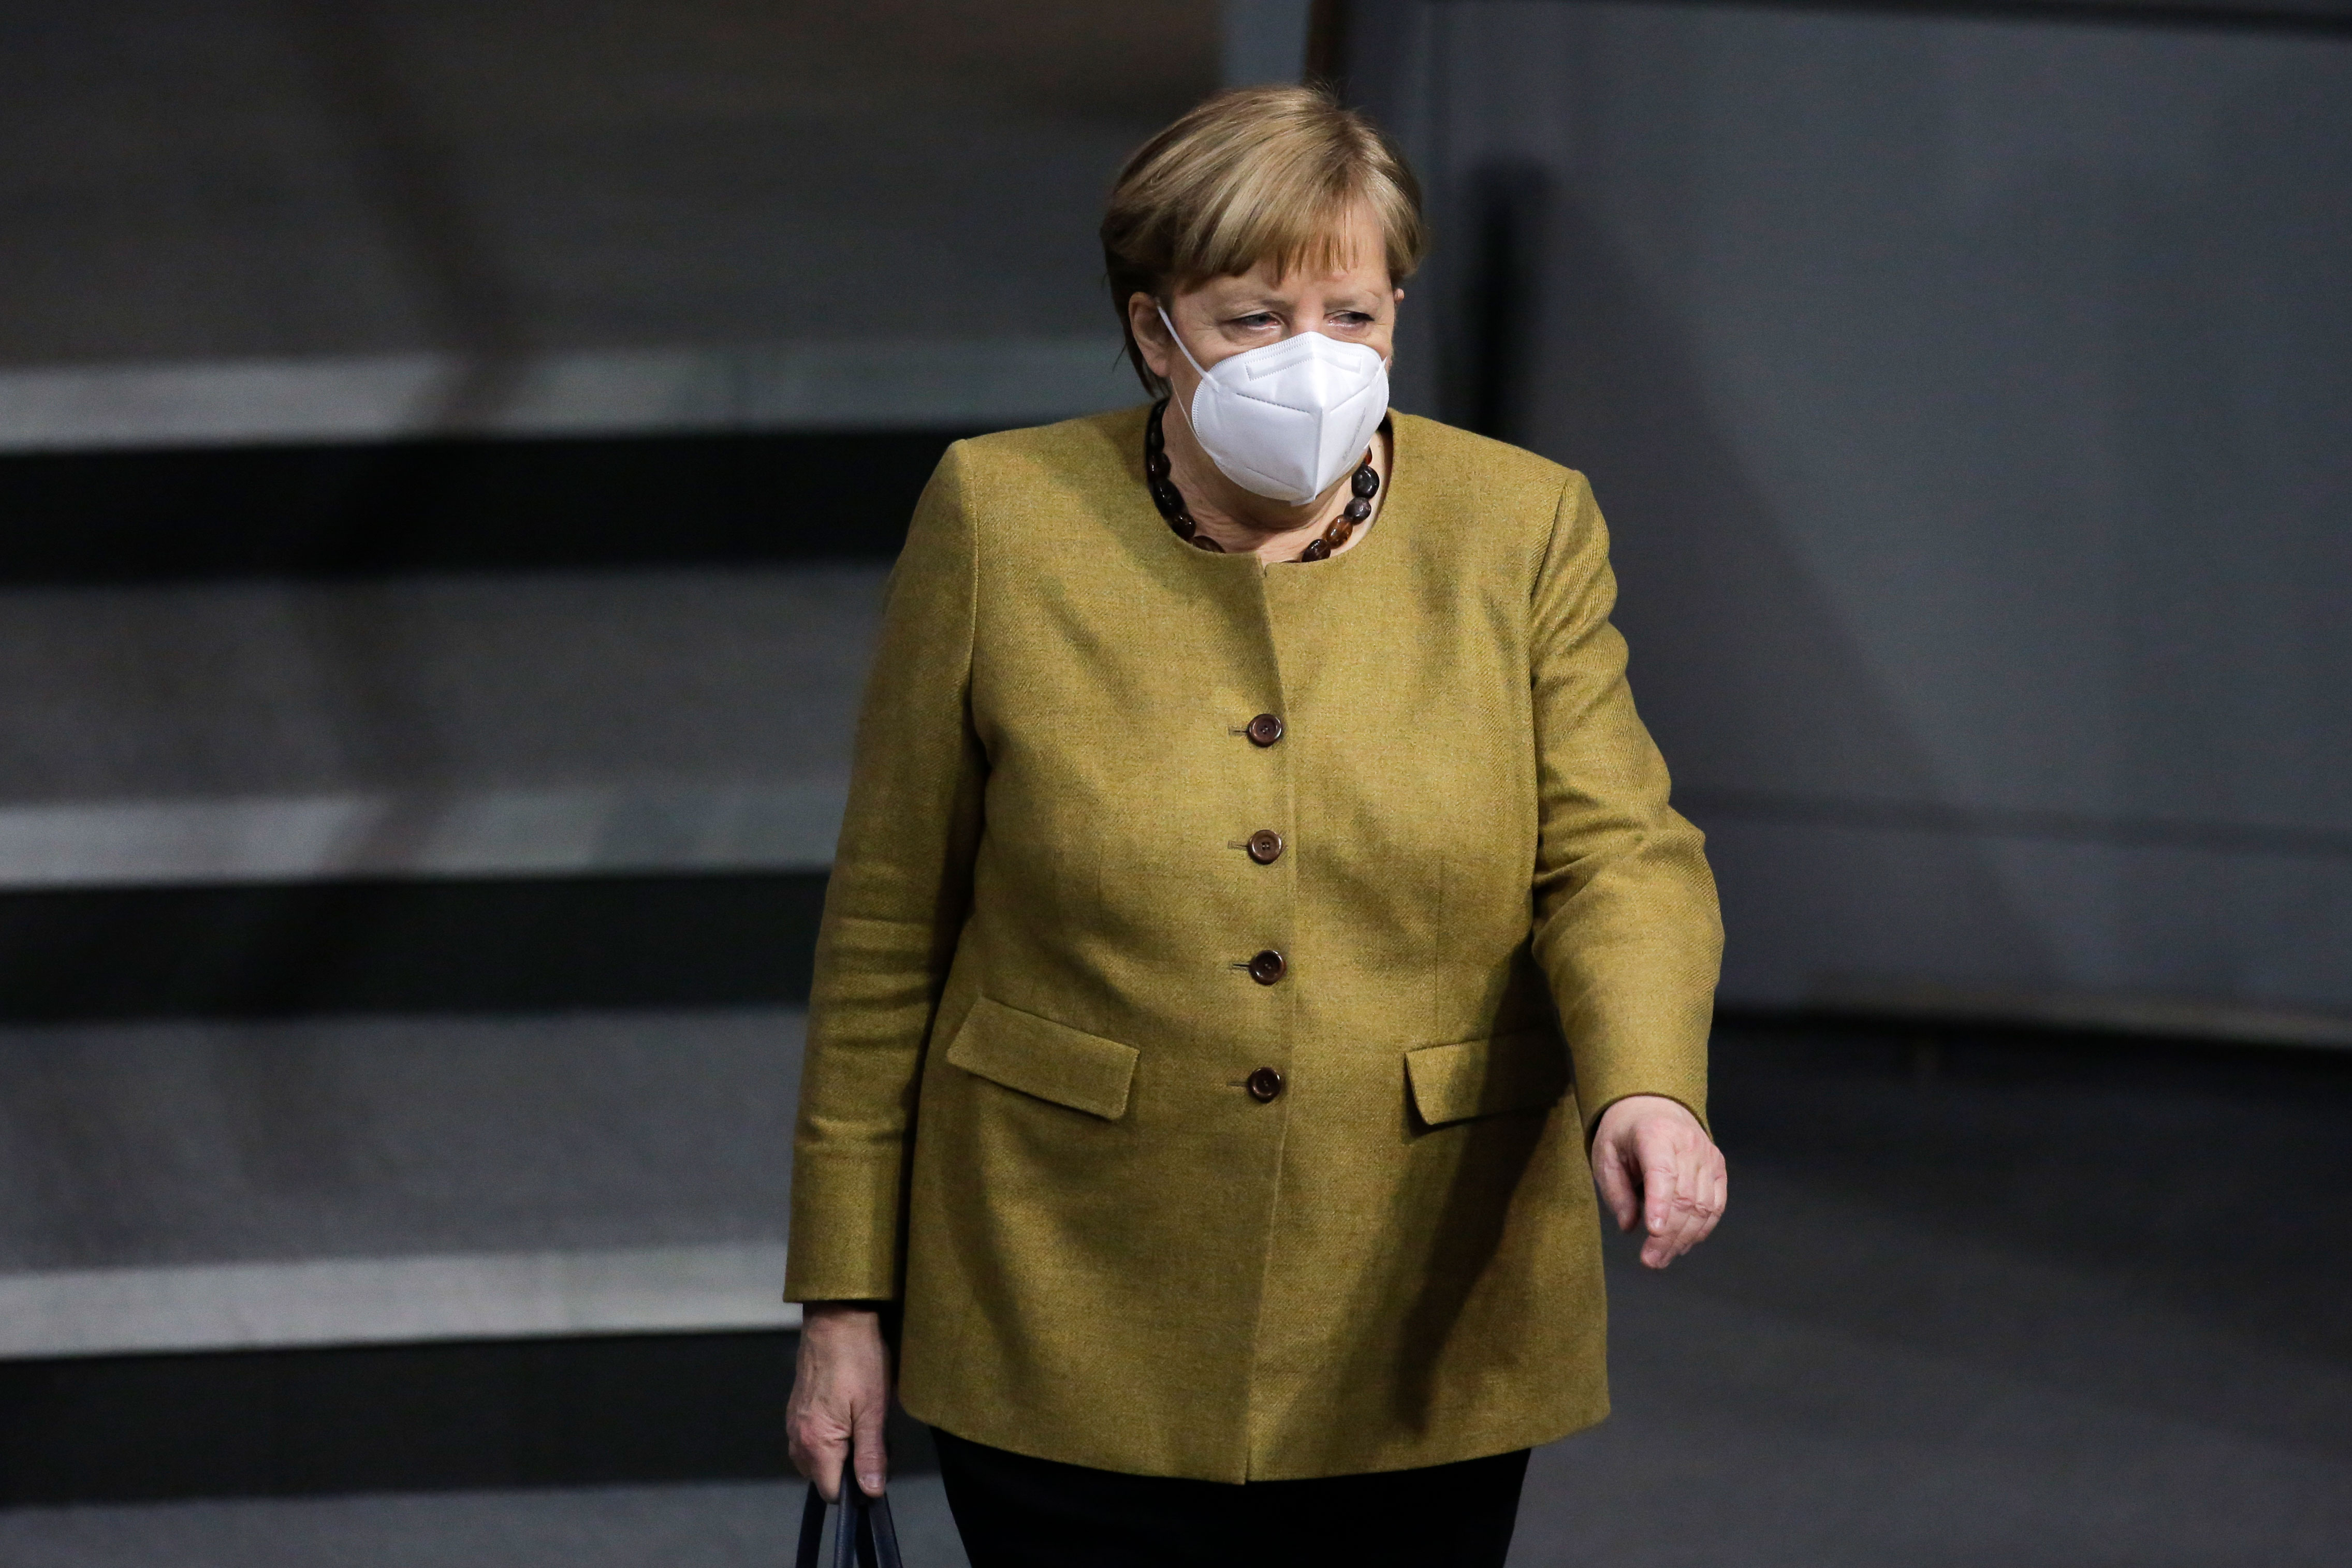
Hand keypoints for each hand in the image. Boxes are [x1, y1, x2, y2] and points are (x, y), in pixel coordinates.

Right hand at [786, 1302, 891, 1499]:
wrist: (837, 1317)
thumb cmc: (859, 1359)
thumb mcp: (874, 1409)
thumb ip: (871, 1454)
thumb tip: (872, 1491)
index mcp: (815, 1442)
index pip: (832, 1492)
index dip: (856, 1487)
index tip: (875, 1465)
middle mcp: (797, 1438)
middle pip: (823, 1477)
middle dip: (848, 1467)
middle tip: (872, 1436)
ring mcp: (793, 1423)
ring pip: (817, 1458)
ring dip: (840, 1451)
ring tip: (862, 1421)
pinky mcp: (796, 1409)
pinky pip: (811, 1439)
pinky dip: (830, 1436)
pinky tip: (848, 1412)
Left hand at [1591, 1095, 1726, 1269]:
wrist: (1654, 1104)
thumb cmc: (1625, 1132)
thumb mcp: (1605, 1154)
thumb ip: (1616, 1191)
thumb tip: (1629, 1227)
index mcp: (1655, 1134)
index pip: (1663, 1173)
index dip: (1660, 1204)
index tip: (1652, 1233)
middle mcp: (1688, 1144)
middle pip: (1684, 1197)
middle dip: (1668, 1235)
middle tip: (1650, 1261)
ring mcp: (1708, 1156)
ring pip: (1703, 1207)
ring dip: (1683, 1239)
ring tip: (1661, 1258)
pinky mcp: (1718, 1168)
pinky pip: (1716, 1206)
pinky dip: (1701, 1229)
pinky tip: (1682, 1244)